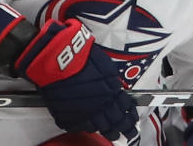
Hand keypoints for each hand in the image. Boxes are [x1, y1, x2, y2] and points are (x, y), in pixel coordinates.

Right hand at [14, 19, 137, 139]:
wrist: (59, 61)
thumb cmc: (81, 58)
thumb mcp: (106, 66)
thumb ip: (112, 82)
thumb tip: (116, 89)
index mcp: (112, 92)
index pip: (126, 108)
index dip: (131, 115)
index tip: (133, 120)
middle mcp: (101, 105)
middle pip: (117, 121)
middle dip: (125, 128)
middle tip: (130, 133)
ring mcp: (86, 113)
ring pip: (101, 127)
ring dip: (109, 132)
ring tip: (114, 135)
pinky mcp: (70, 117)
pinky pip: (82, 127)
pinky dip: (88, 128)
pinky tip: (92, 129)